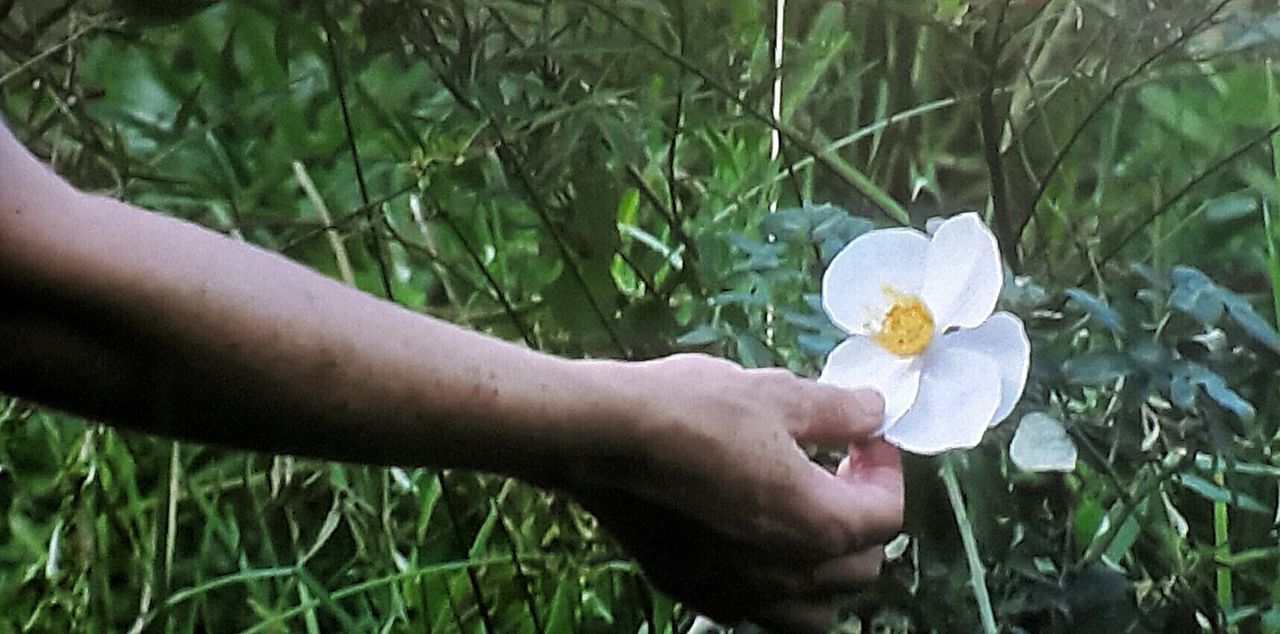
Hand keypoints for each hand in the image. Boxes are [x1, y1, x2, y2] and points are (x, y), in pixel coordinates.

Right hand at [570, 354, 902, 632]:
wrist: (601, 437)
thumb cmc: (691, 411)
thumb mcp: (777, 394)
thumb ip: (838, 411)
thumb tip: (873, 412)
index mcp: (819, 525)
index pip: (887, 515)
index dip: (886, 468)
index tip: (865, 436)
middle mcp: (786, 576)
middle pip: (861, 567)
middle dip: (863, 515)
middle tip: (840, 466)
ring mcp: (738, 592)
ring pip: (816, 609)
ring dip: (827, 567)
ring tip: (805, 516)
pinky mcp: (695, 592)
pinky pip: (759, 610)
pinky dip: (776, 586)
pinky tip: (755, 540)